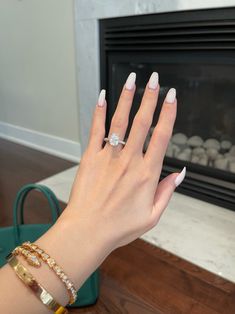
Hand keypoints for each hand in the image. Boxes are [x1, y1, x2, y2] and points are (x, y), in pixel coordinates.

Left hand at [62, 72, 185, 251]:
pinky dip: (99, 111)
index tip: (172, 97)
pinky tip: (102, 96)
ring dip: (127, 98)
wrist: (87, 231)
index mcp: (146, 174)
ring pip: (120, 121)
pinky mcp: (90, 157)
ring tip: (132, 79)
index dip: (168, 114)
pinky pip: (96, 129)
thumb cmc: (119, 227)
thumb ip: (167, 192)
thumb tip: (179, 173)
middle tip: (154, 79)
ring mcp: (108, 157)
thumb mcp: (152, 216)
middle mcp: (129, 161)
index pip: (162, 136)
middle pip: (142, 122)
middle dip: (150, 98)